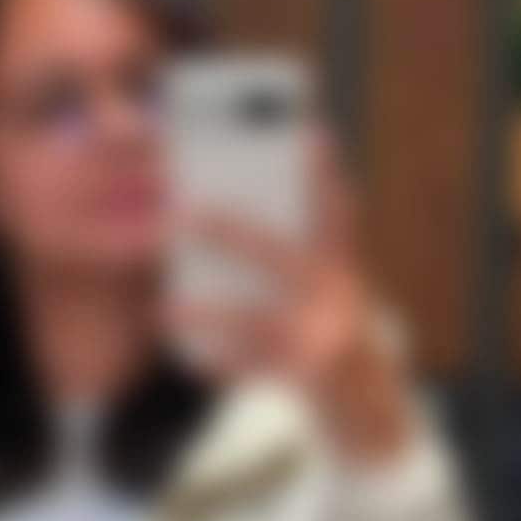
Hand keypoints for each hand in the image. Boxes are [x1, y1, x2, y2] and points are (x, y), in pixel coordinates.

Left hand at [167, 132, 415, 465]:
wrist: (359, 387)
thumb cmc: (320, 312)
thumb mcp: (320, 273)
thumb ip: (294, 239)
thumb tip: (232, 202)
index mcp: (339, 259)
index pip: (332, 208)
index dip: (323, 174)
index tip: (306, 133)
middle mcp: (337, 292)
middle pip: (281, 256)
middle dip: (234, 235)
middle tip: (183, 215)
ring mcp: (324, 335)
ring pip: (257, 322)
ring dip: (210, 315)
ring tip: (161, 311)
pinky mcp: (305, 374)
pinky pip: (250, 367)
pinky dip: (217, 361)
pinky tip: (184, 355)